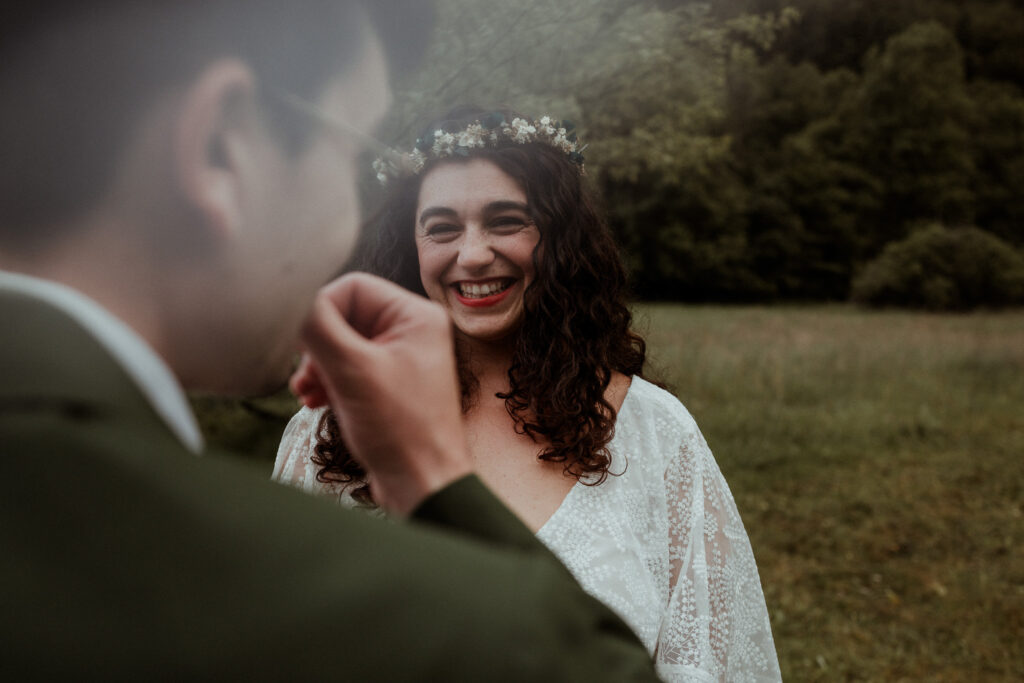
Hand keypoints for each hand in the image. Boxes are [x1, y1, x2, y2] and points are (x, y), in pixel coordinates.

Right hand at [291, 272, 471, 515]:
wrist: (423, 485)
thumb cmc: (401, 429)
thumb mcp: (351, 370)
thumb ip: (318, 327)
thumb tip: (290, 297)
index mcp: (416, 316)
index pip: (352, 287)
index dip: (320, 312)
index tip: (303, 344)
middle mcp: (412, 331)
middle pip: (344, 315)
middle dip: (318, 345)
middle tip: (307, 375)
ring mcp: (401, 359)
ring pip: (341, 343)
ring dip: (318, 365)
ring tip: (309, 392)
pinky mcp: (388, 384)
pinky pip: (347, 367)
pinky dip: (328, 381)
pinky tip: (318, 401)